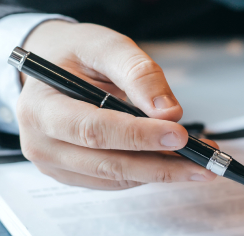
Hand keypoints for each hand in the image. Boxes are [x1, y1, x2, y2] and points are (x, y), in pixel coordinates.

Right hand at [16, 21, 216, 189]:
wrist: (52, 67)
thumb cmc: (76, 54)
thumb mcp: (105, 46)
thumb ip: (137, 73)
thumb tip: (168, 112)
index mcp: (40, 106)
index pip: (92, 130)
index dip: (138, 137)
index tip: (178, 135)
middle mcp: (40, 141)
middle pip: (107, 164)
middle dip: (160, 165)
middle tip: (202, 163)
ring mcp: (54, 163)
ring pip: (115, 178)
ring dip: (161, 172)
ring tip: (198, 161)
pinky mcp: (71, 175)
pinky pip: (114, 182)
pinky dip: (147, 173)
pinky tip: (173, 161)